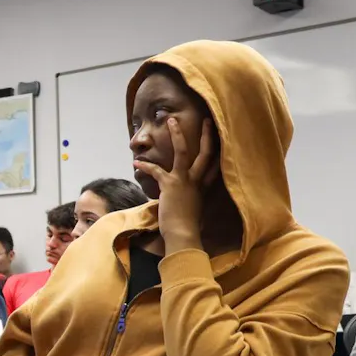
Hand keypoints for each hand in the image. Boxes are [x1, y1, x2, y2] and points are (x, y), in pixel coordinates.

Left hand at [133, 116, 213, 246]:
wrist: (183, 235)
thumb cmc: (187, 229)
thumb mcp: (194, 213)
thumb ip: (191, 203)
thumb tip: (187, 206)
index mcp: (203, 188)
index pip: (214, 167)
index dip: (217, 152)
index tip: (219, 140)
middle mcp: (197, 181)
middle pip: (206, 153)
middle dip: (206, 135)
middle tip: (206, 120)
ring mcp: (184, 181)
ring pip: (183, 151)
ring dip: (176, 135)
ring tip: (171, 120)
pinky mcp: (170, 184)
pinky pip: (156, 170)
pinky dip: (145, 165)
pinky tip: (136, 162)